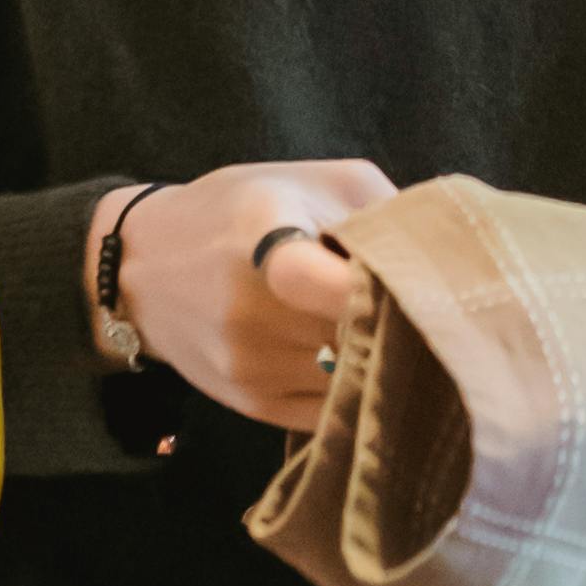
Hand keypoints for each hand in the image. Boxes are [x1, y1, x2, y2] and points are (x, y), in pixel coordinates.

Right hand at [86, 160, 394, 426]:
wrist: (139, 267)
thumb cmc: (237, 210)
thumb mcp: (306, 179)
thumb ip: (381, 206)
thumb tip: (446, 257)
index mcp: (264, 244)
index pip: (337, 286)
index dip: (388, 289)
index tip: (413, 281)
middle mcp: (252, 315)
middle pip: (360, 335)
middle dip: (399, 322)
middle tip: (423, 304)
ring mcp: (252, 368)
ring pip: (354, 376)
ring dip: (380, 355)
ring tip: (382, 322)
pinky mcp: (254, 406)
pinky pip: (333, 406)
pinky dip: (353, 383)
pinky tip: (354, 353)